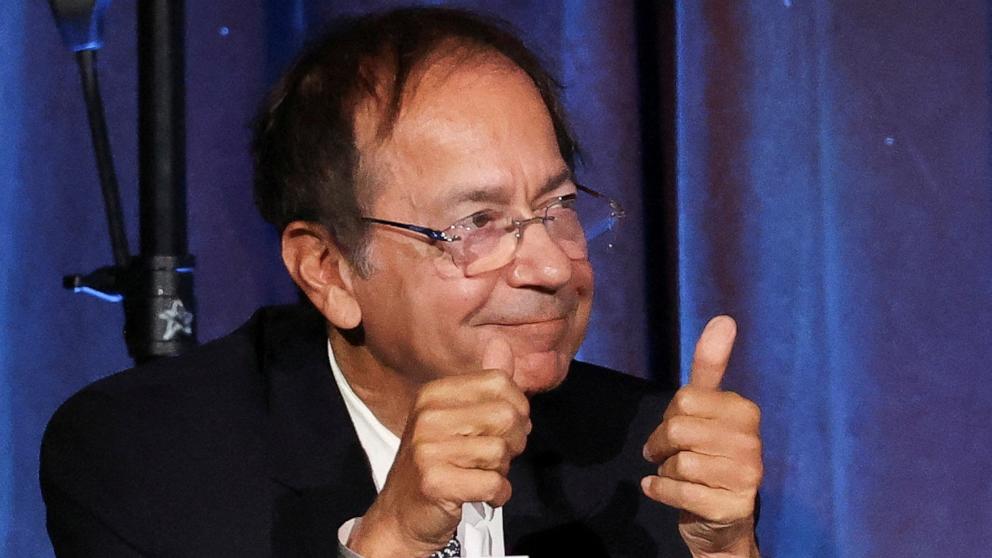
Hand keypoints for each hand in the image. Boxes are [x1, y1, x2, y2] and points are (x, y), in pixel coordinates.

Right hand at [348, 338, 529, 557]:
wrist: (400, 514)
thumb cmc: (436, 462)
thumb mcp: (455, 418)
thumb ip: (484, 385)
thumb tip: (502, 345)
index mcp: (434, 394)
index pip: (499, 383)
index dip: (517, 408)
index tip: (505, 429)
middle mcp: (428, 416)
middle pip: (506, 416)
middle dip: (513, 442)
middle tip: (496, 457)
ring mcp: (428, 449)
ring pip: (501, 452)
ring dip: (501, 471)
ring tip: (480, 475)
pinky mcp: (435, 482)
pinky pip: (493, 484)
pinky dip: (497, 495)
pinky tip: (480, 495)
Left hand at [641, 316, 762, 556]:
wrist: (719, 520)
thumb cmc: (708, 456)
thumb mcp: (706, 409)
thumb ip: (710, 366)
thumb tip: (724, 319)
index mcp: (745, 412)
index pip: (685, 400)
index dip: (669, 416)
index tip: (676, 429)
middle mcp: (752, 443)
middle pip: (679, 429)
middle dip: (662, 443)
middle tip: (666, 454)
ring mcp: (746, 478)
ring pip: (678, 462)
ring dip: (664, 470)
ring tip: (675, 474)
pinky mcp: (731, 507)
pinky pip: (679, 492)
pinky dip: (659, 491)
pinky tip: (660, 490)